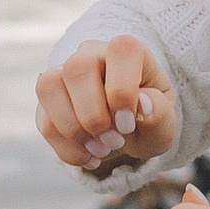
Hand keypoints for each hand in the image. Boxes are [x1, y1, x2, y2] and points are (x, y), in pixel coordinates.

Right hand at [36, 33, 178, 178]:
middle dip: (93, 116)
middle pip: (77, 67)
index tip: (128, 124)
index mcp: (128, 51)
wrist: (128, 131)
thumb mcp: (164, 122)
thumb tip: (143, 104)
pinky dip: (67, 148)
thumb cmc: (148, 119)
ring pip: (49, 86)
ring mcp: (64, 74)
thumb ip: (160, 114)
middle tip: (114, 142)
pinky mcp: (48, 102)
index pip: (121, 51)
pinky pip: (44, 120)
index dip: (122, 91)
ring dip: (73, 130)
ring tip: (100, 151)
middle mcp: (92, 54)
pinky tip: (89, 157)